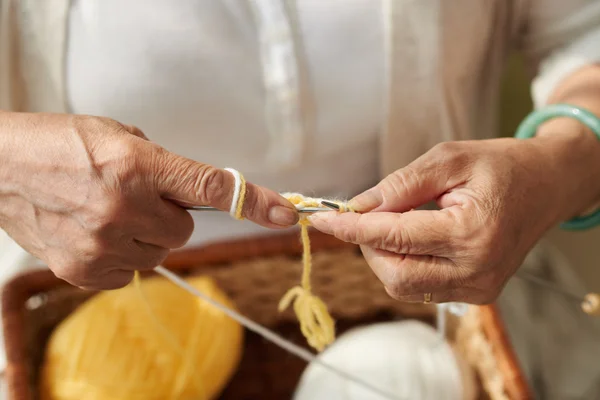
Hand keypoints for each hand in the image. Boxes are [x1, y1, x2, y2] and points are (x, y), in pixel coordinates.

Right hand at [0, 112, 297, 289]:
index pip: (212, 187)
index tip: (285, 214)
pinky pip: (130, 272)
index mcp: (138, 164)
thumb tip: (202, 188)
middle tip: (136, 197)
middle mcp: (124, 207)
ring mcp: (103, 243)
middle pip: (185, 230)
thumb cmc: (60, 144)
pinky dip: (120, 255)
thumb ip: (165, 165)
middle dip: (169, 215)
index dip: (255, 201)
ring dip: (144, 236)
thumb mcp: (120, 136)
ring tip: (107, 213)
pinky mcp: (85, 271)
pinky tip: (94, 233)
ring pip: (158, 252)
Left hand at [309, 133, 599, 303]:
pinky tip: (411, 238)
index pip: (393, 236)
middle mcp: (476, 269)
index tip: (321, 219)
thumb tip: (359, 206)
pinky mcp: (478, 292)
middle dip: (367, 246)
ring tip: (393, 222)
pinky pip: (422, 286)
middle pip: (394, 274)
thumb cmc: (502, 165)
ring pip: (405, 285)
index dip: (351, 229)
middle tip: (362, 216)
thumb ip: (402, 184)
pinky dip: (404, 263)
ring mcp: (478, 287)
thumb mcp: (450, 158)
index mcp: (472, 231)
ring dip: (383, 256)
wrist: (547, 185)